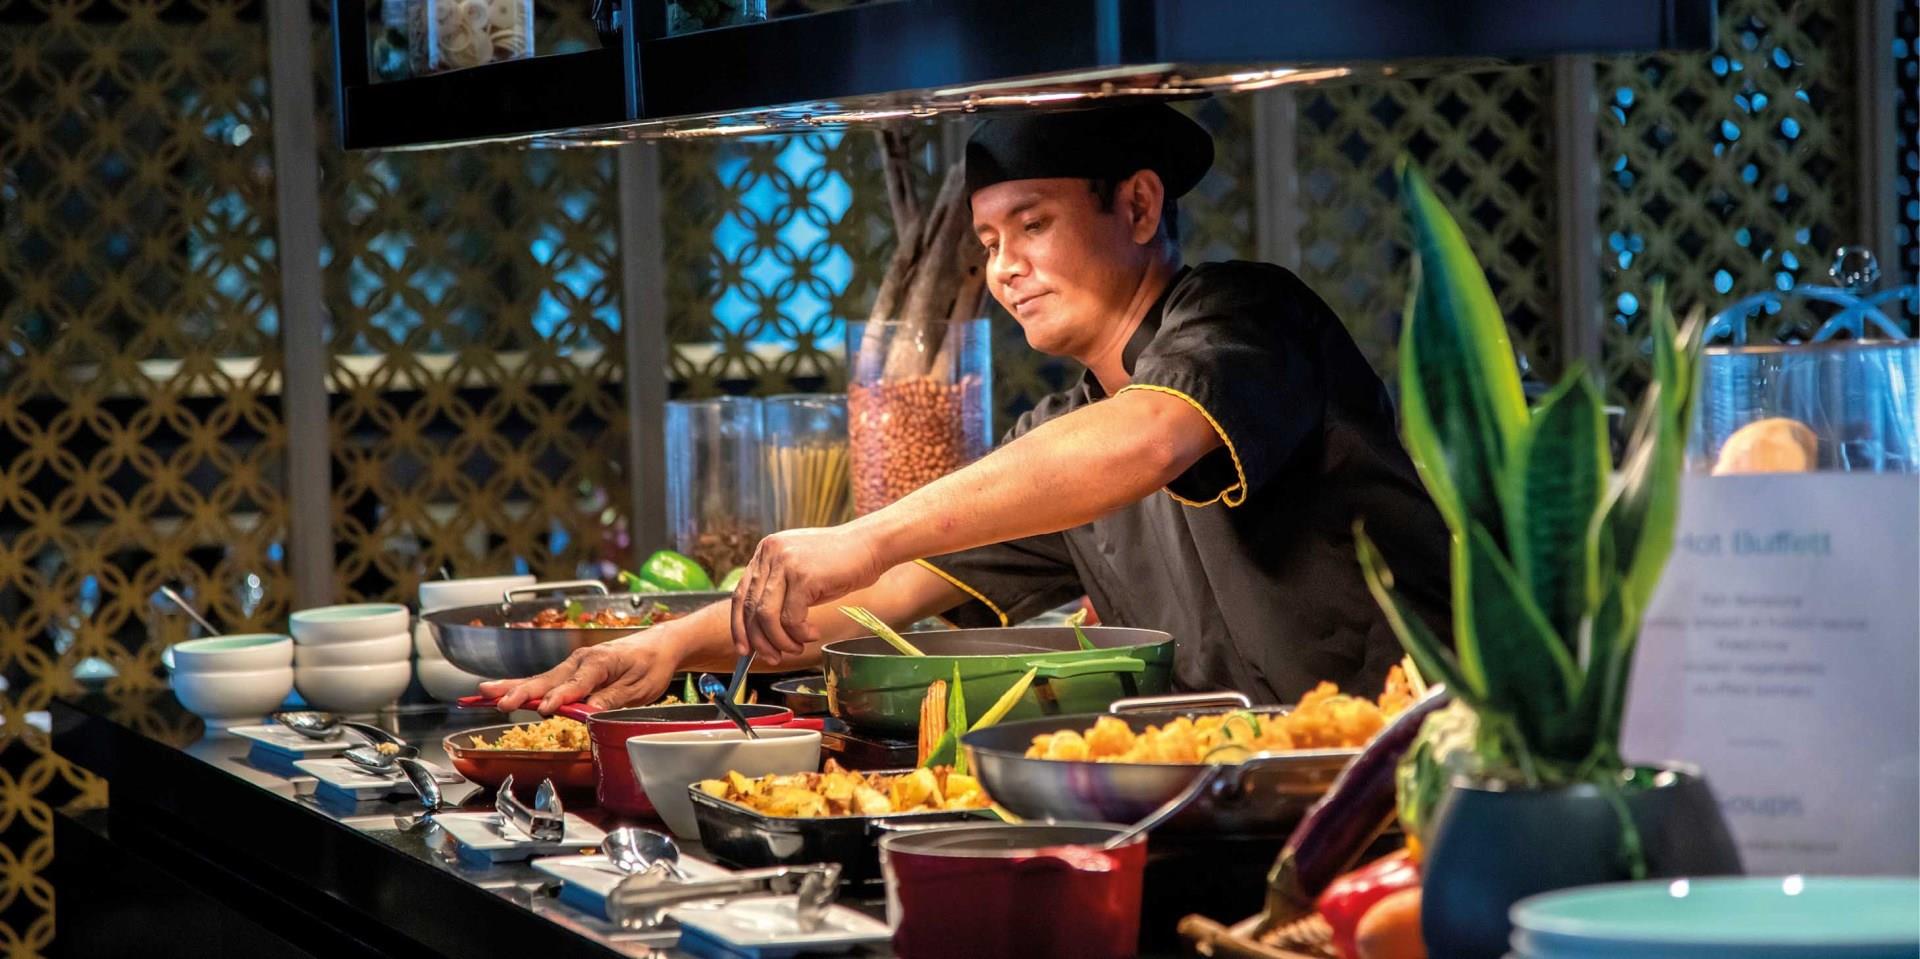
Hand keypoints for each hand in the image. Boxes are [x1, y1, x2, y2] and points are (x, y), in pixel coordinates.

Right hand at [476, 630, 683, 713]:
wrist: (658, 646)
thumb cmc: (650, 666)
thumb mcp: (638, 688)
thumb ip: (611, 700)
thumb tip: (589, 713)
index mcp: (600, 663)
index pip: (576, 684)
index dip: (560, 698)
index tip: (545, 709)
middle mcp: (581, 661)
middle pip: (548, 680)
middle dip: (523, 692)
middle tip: (502, 702)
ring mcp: (573, 665)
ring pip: (540, 679)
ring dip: (513, 687)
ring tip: (484, 693)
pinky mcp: (571, 671)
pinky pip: (544, 681)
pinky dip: (521, 686)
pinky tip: (500, 692)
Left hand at [732, 526, 885, 664]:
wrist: (870, 545)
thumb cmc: (839, 562)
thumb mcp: (800, 571)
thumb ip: (779, 590)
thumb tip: (761, 630)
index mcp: (766, 552)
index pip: (740, 595)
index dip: (739, 626)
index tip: (744, 650)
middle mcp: (770, 553)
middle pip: (750, 609)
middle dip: (760, 641)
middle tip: (773, 658)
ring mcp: (786, 563)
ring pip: (767, 617)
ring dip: (781, 641)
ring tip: (797, 648)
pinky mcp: (803, 576)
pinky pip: (791, 618)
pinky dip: (800, 634)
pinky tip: (812, 634)